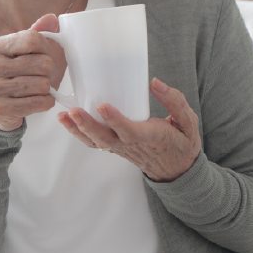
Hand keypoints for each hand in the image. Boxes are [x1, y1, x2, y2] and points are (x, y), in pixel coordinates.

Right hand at [0, 15, 65, 130]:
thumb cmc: (10, 75)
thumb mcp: (18, 52)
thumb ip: (35, 34)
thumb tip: (51, 18)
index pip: (34, 39)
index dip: (47, 48)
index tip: (43, 56)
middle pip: (43, 64)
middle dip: (49, 72)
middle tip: (42, 76)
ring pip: (43, 85)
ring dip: (47, 89)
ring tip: (36, 88)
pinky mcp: (1, 109)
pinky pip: (40, 103)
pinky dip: (46, 102)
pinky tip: (38, 100)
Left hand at [57, 77, 201, 181]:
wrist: (178, 170)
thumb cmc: (183, 143)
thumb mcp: (189, 122)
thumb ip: (175, 101)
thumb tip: (155, 82)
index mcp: (153, 137)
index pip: (130, 131)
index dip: (115, 120)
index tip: (102, 106)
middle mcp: (134, 145)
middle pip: (106, 139)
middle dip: (88, 125)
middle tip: (73, 111)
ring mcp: (123, 149)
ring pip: (97, 143)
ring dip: (79, 130)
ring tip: (63, 115)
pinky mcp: (117, 148)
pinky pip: (96, 144)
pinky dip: (80, 134)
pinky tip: (68, 121)